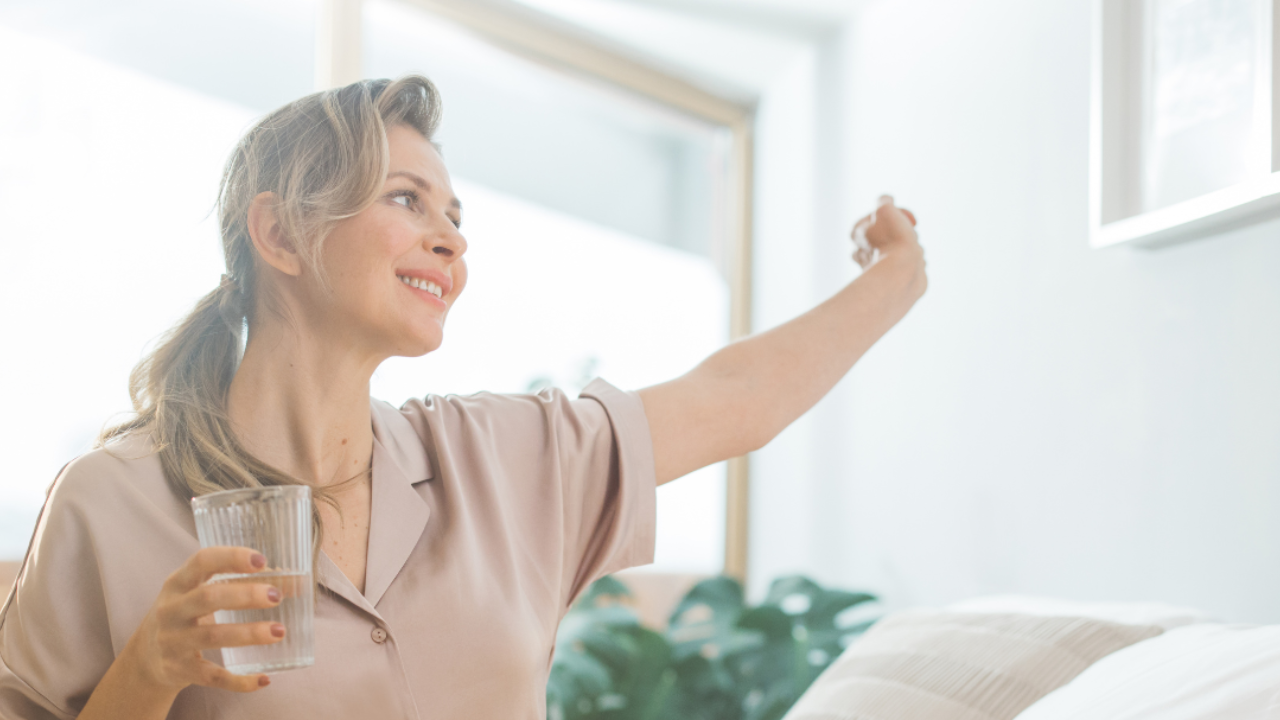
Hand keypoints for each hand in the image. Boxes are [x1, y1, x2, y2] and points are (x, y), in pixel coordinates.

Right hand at [120, 546, 285, 695]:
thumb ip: (240, 584)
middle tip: (276, 597)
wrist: (145, 658)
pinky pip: (212, 676)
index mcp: (177, 583)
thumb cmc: (185, 613)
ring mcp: (173, 642)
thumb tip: (296, 583)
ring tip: (279, 631)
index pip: (201, 562)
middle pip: (208, 598)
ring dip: (248, 633)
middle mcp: (171, 610)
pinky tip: (264, 679)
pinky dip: (238, 681)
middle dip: (245, 596)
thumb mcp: (199, 592)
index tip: (261, 559)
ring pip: (212, 636)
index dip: (231, 558)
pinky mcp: (180, 670)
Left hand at [851, 194, 919, 269]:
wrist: (902, 275)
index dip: (899, 213)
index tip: (908, 219)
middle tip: (908, 238)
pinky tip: (913, 265)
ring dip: (912, 247)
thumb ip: (884, 201)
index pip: (882, 213)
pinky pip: (907, 264)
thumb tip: (886, 200)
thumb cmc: (893, 241)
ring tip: (912, 253)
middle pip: (892, 231)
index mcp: (857, 232)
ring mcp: (876, 265)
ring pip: (902, 247)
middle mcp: (862, 250)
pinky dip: (914, 262)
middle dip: (906, 232)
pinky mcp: (890, 278)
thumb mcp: (885, 209)